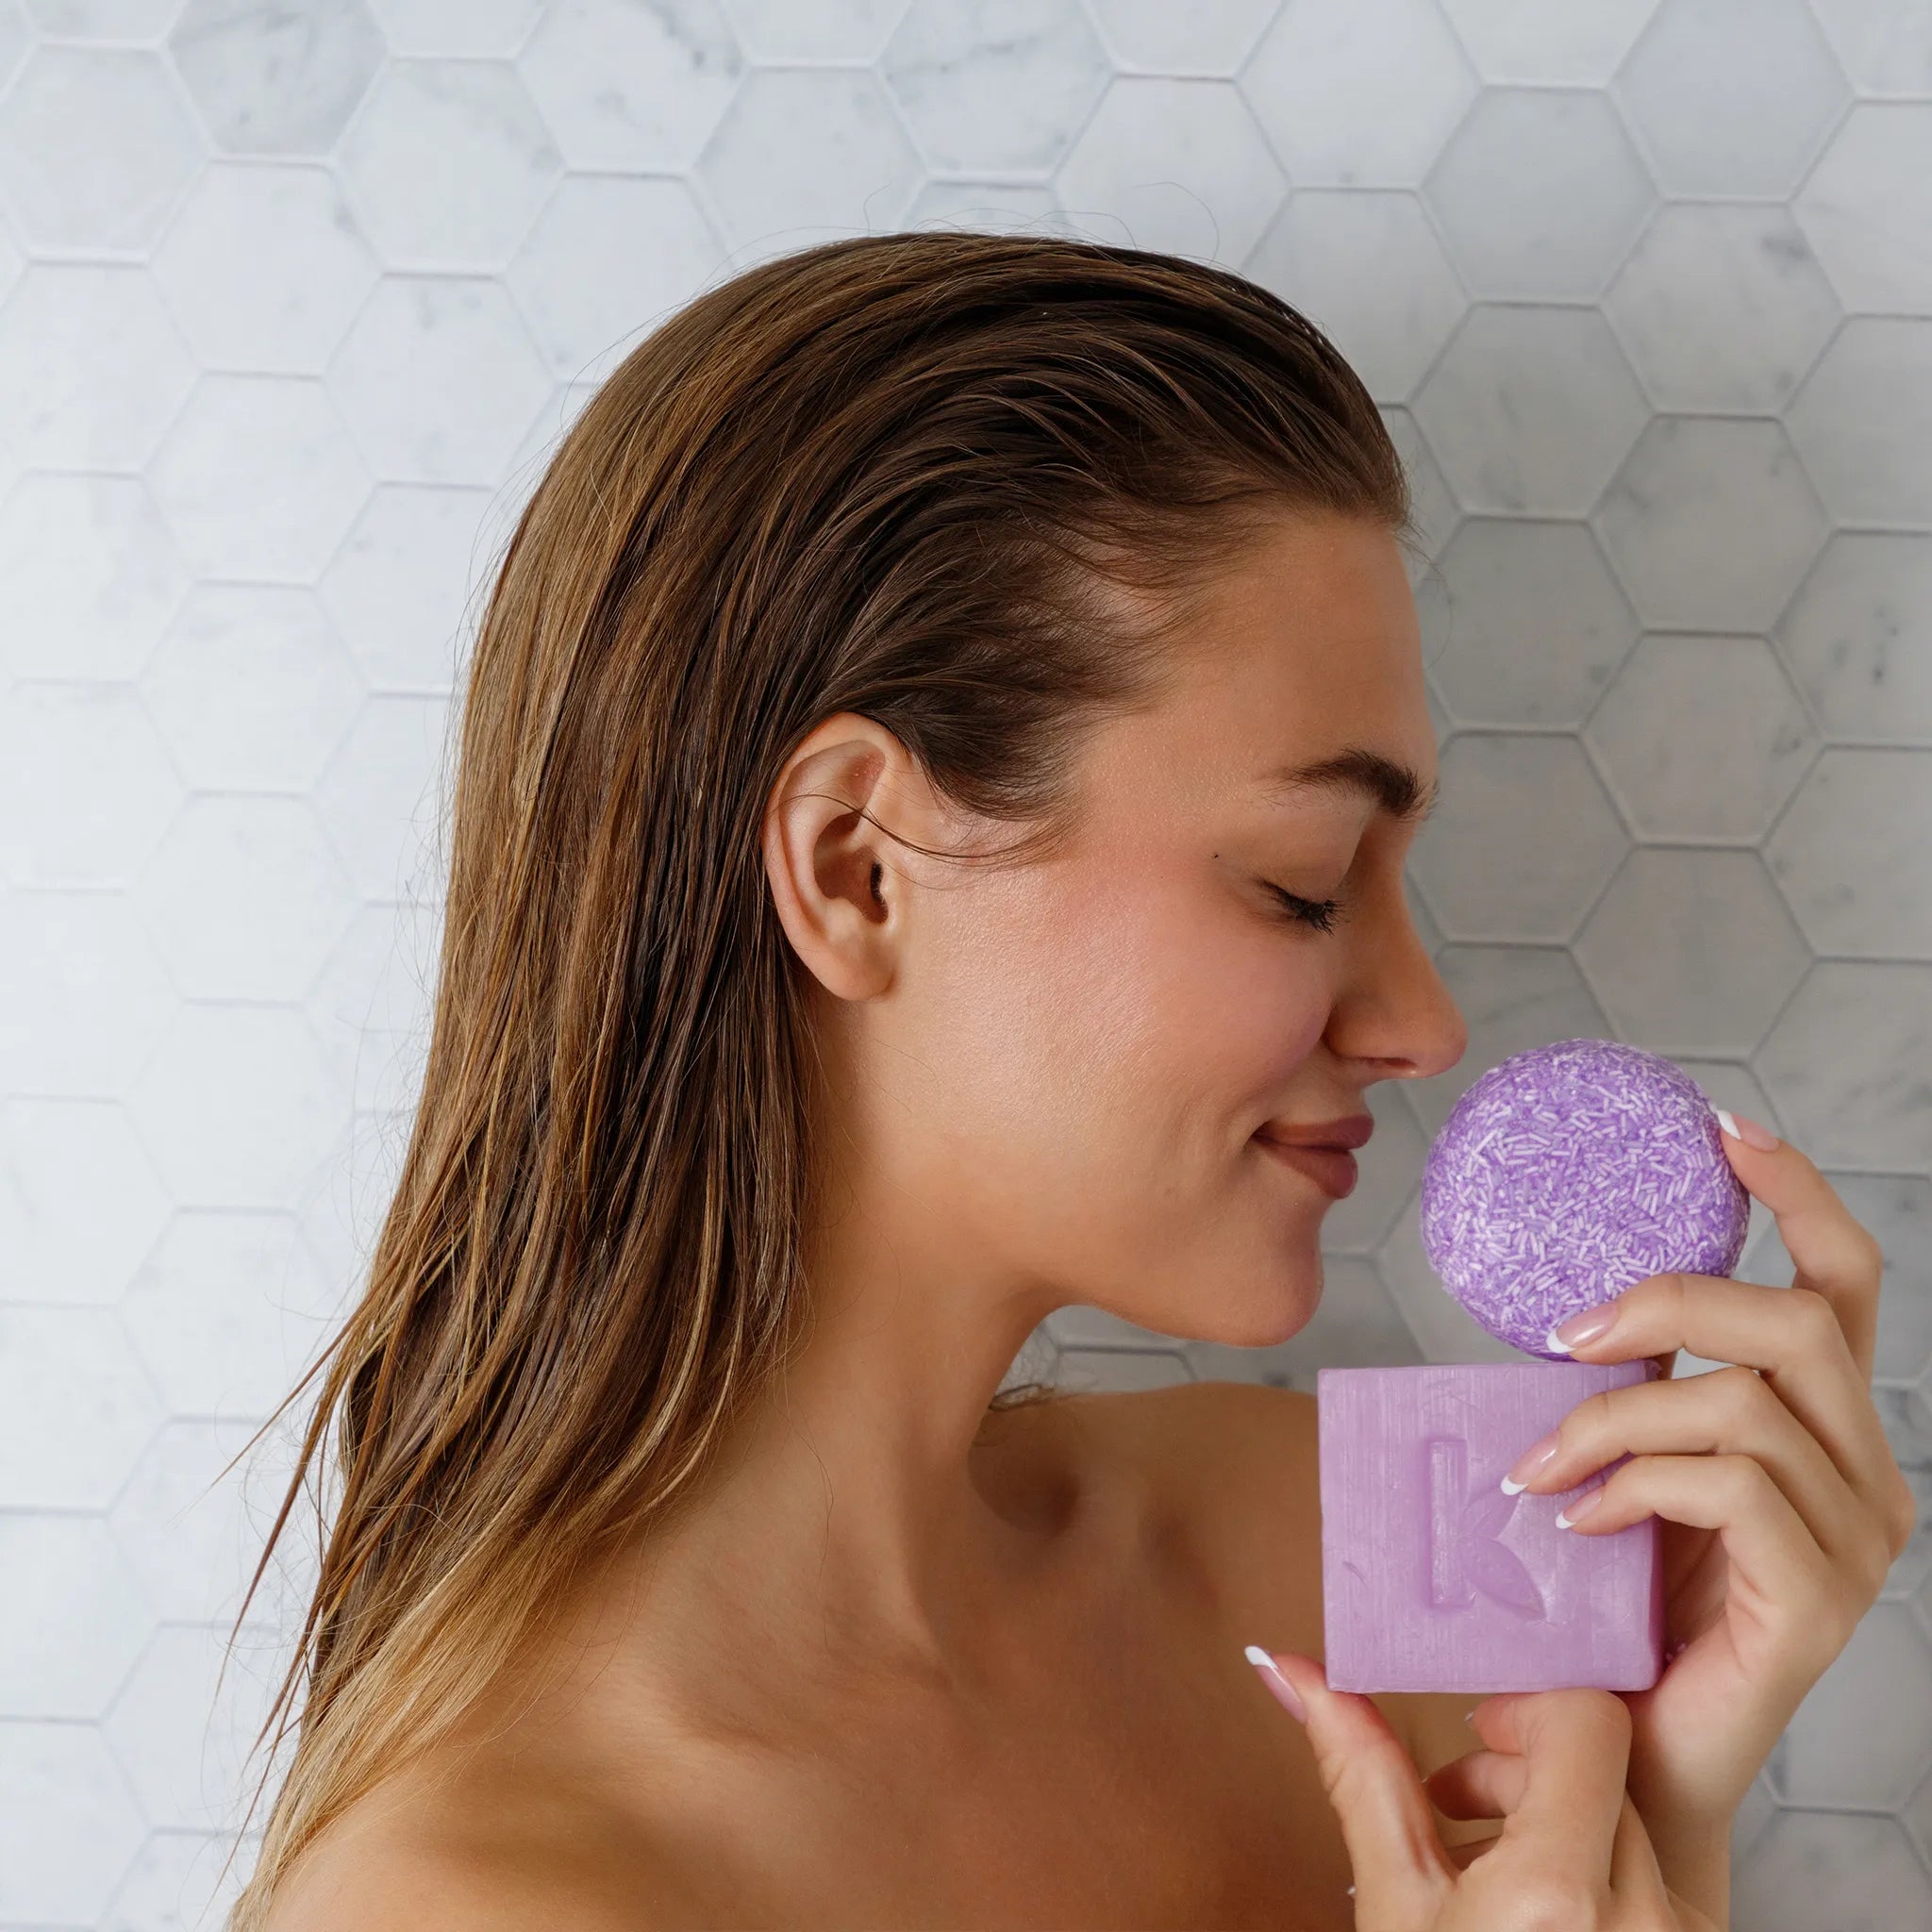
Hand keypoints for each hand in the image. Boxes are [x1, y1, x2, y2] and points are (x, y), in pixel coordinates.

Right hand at [1248, 1647, 1723, 1928]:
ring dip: (1566, 1825)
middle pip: (1607, 1770)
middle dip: (1526, 1772)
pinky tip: (1545, 1922)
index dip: (1524, 1714)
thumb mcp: (1393, 1912)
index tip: (1476, 1741)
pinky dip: (1604, 1879)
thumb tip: (1293, 1673)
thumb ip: (1359, 1774)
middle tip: (1460, 1808)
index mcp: (1560, 1897)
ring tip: (1495, 1873)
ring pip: (1638, 1824)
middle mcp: (1646, 1922)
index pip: (1585, 1720)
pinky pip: (1662, 1883)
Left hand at [1503, 1112, 1917, 1850]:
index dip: (1796, 1194)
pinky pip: (1726, 1487)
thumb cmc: (1626, 1603)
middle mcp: (1868, 1474)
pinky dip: (1633, 1482)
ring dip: (1613, 1416)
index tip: (1722, 1130)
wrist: (1632, 1753)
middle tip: (1566, 1335)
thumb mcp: (1634, 1466)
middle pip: (1796, 1321)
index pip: (1844, 1283)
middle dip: (1670, 1301)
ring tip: (1537, 1465)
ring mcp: (1856, 1541)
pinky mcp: (1816, 1600)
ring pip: (1743, 1403)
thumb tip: (1568, 1309)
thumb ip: (1640, 1390)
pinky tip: (1579, 1517)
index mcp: (1829, 1426)